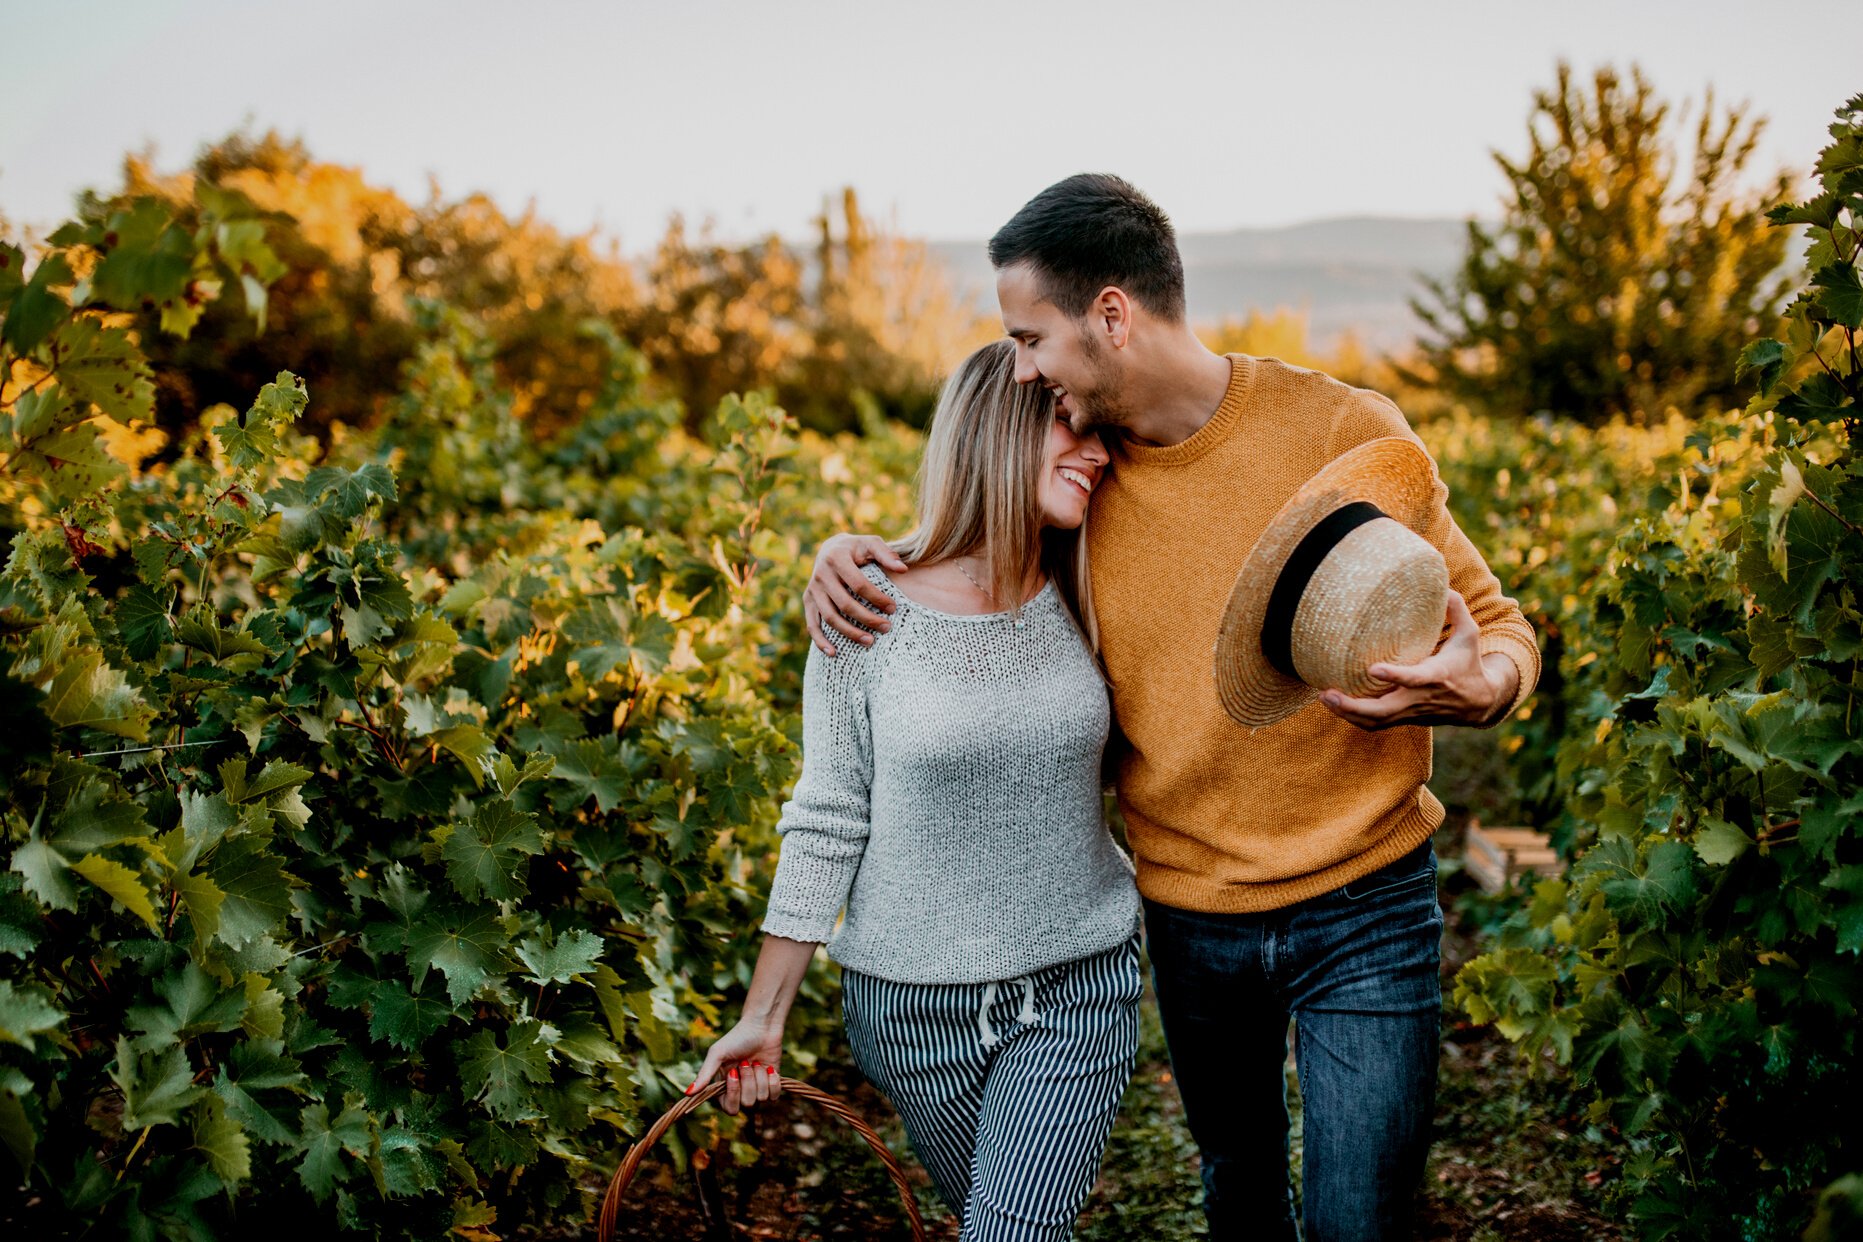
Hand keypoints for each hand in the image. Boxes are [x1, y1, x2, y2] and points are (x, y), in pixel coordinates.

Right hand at [689, 1014, 785, 1114]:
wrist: (762, 1026)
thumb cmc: (736, 1038)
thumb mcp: (717, 1054)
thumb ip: (704, 1074)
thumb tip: (687, 1094)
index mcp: (725, 1087)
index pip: (729, 1108)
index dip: (733, 1093)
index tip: (733, 1073)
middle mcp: (741, 1091)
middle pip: (747, 1104)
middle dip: (748, 1082)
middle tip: (746, 1062)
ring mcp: (757, 1088)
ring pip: (761, 1098)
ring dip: (760, 1076)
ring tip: (756, 1061)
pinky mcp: (772, 1084)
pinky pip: (774, 1096)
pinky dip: (773, 1081)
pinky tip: (769, 1067)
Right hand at [804, 534, 907, 655]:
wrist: (830, 548)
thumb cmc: (856, 548)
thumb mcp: (871, 543)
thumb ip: (886, 554)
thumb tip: (903, 569)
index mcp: (836, 558)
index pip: (859, 584)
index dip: (877, 598)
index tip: (893, 608)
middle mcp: (821, 574)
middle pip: (845, 604)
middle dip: (867, 618)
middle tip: (886, 627)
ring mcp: (812, 589)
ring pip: (830, 617)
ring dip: (849, 632)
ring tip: (870, 641)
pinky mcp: (808, 600)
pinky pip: (812, 624)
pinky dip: (820, 641)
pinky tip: (834, 653)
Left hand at [1318, 591, 1518, 729]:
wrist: (1478, 703)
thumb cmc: (1469, 663)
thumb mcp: (1469, 635)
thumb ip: (1456, 610)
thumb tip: (1443, 587)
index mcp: (1437, 677)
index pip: (1414, 679)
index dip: (1395, 676)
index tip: (1372, 669)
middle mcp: (1421, 698)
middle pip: (1385, 711)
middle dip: (1354, 706)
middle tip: (1328, 693)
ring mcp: (1411, 712)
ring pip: (1376, 722)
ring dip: (1348, 714)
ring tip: (1324, 697)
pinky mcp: (1404, 719)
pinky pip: (1376, 725)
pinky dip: (1353, 719)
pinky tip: (1334, 705)